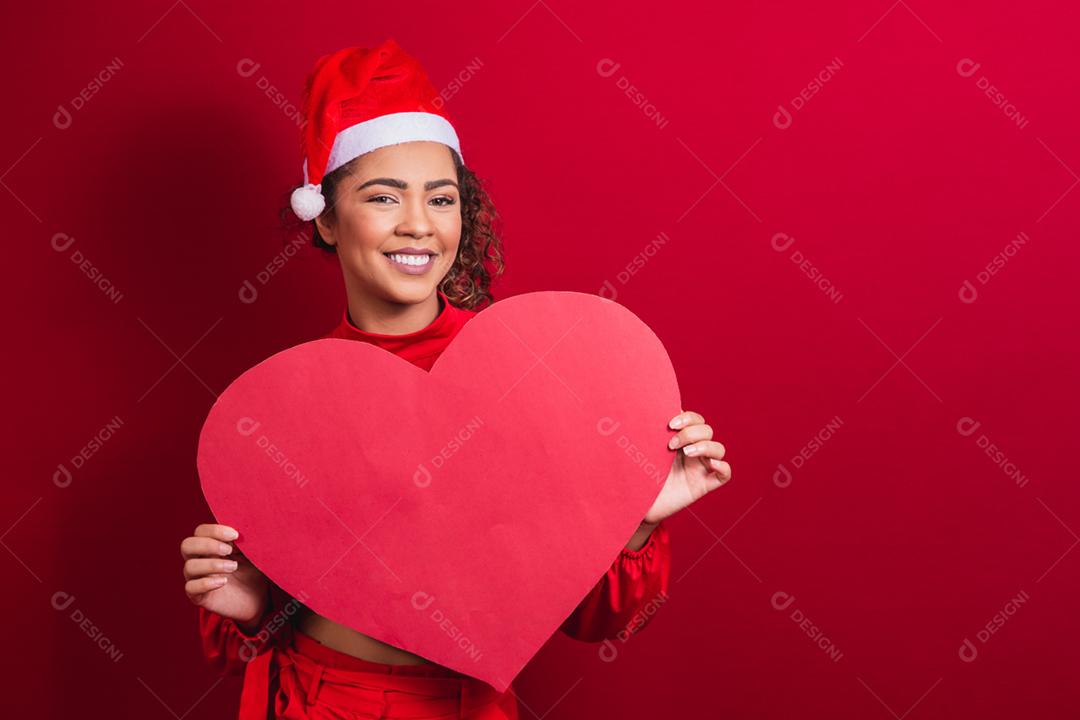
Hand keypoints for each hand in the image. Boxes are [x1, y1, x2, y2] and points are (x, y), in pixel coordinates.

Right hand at [181, 523, 268, 628]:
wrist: (259, 599)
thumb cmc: (253, 571)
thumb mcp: (251, 553)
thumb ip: (243, 541)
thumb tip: (239, 529)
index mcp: (210, 546)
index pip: (200, 531)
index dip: (214, 530)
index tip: (235, 535)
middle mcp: (200, 560)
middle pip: (187, 545)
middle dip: (208, 545)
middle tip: (228, 550)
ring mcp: (197, 578)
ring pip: (189, 566)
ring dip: (212, 564)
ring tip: (233, 567)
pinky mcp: (199, 596)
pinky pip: (190, 588)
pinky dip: (206, 583)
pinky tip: (223, 582)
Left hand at [643, 410, 731, 524]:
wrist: (636, 503)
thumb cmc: (638, 475)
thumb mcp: (644, 450)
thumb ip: (649, 432)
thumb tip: (648, 409)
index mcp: (679, 440)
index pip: (695, 419)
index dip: (688, 417)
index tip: (670, 424)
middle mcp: (692, 452)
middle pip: (707, 430)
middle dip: (690, 433)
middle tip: (670, 444)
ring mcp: (699, 468)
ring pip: (718, 448)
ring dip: (705, 446)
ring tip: (686, 453)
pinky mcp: (703, 485)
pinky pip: (724, 474)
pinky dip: (722, 466)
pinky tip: (711, 465)